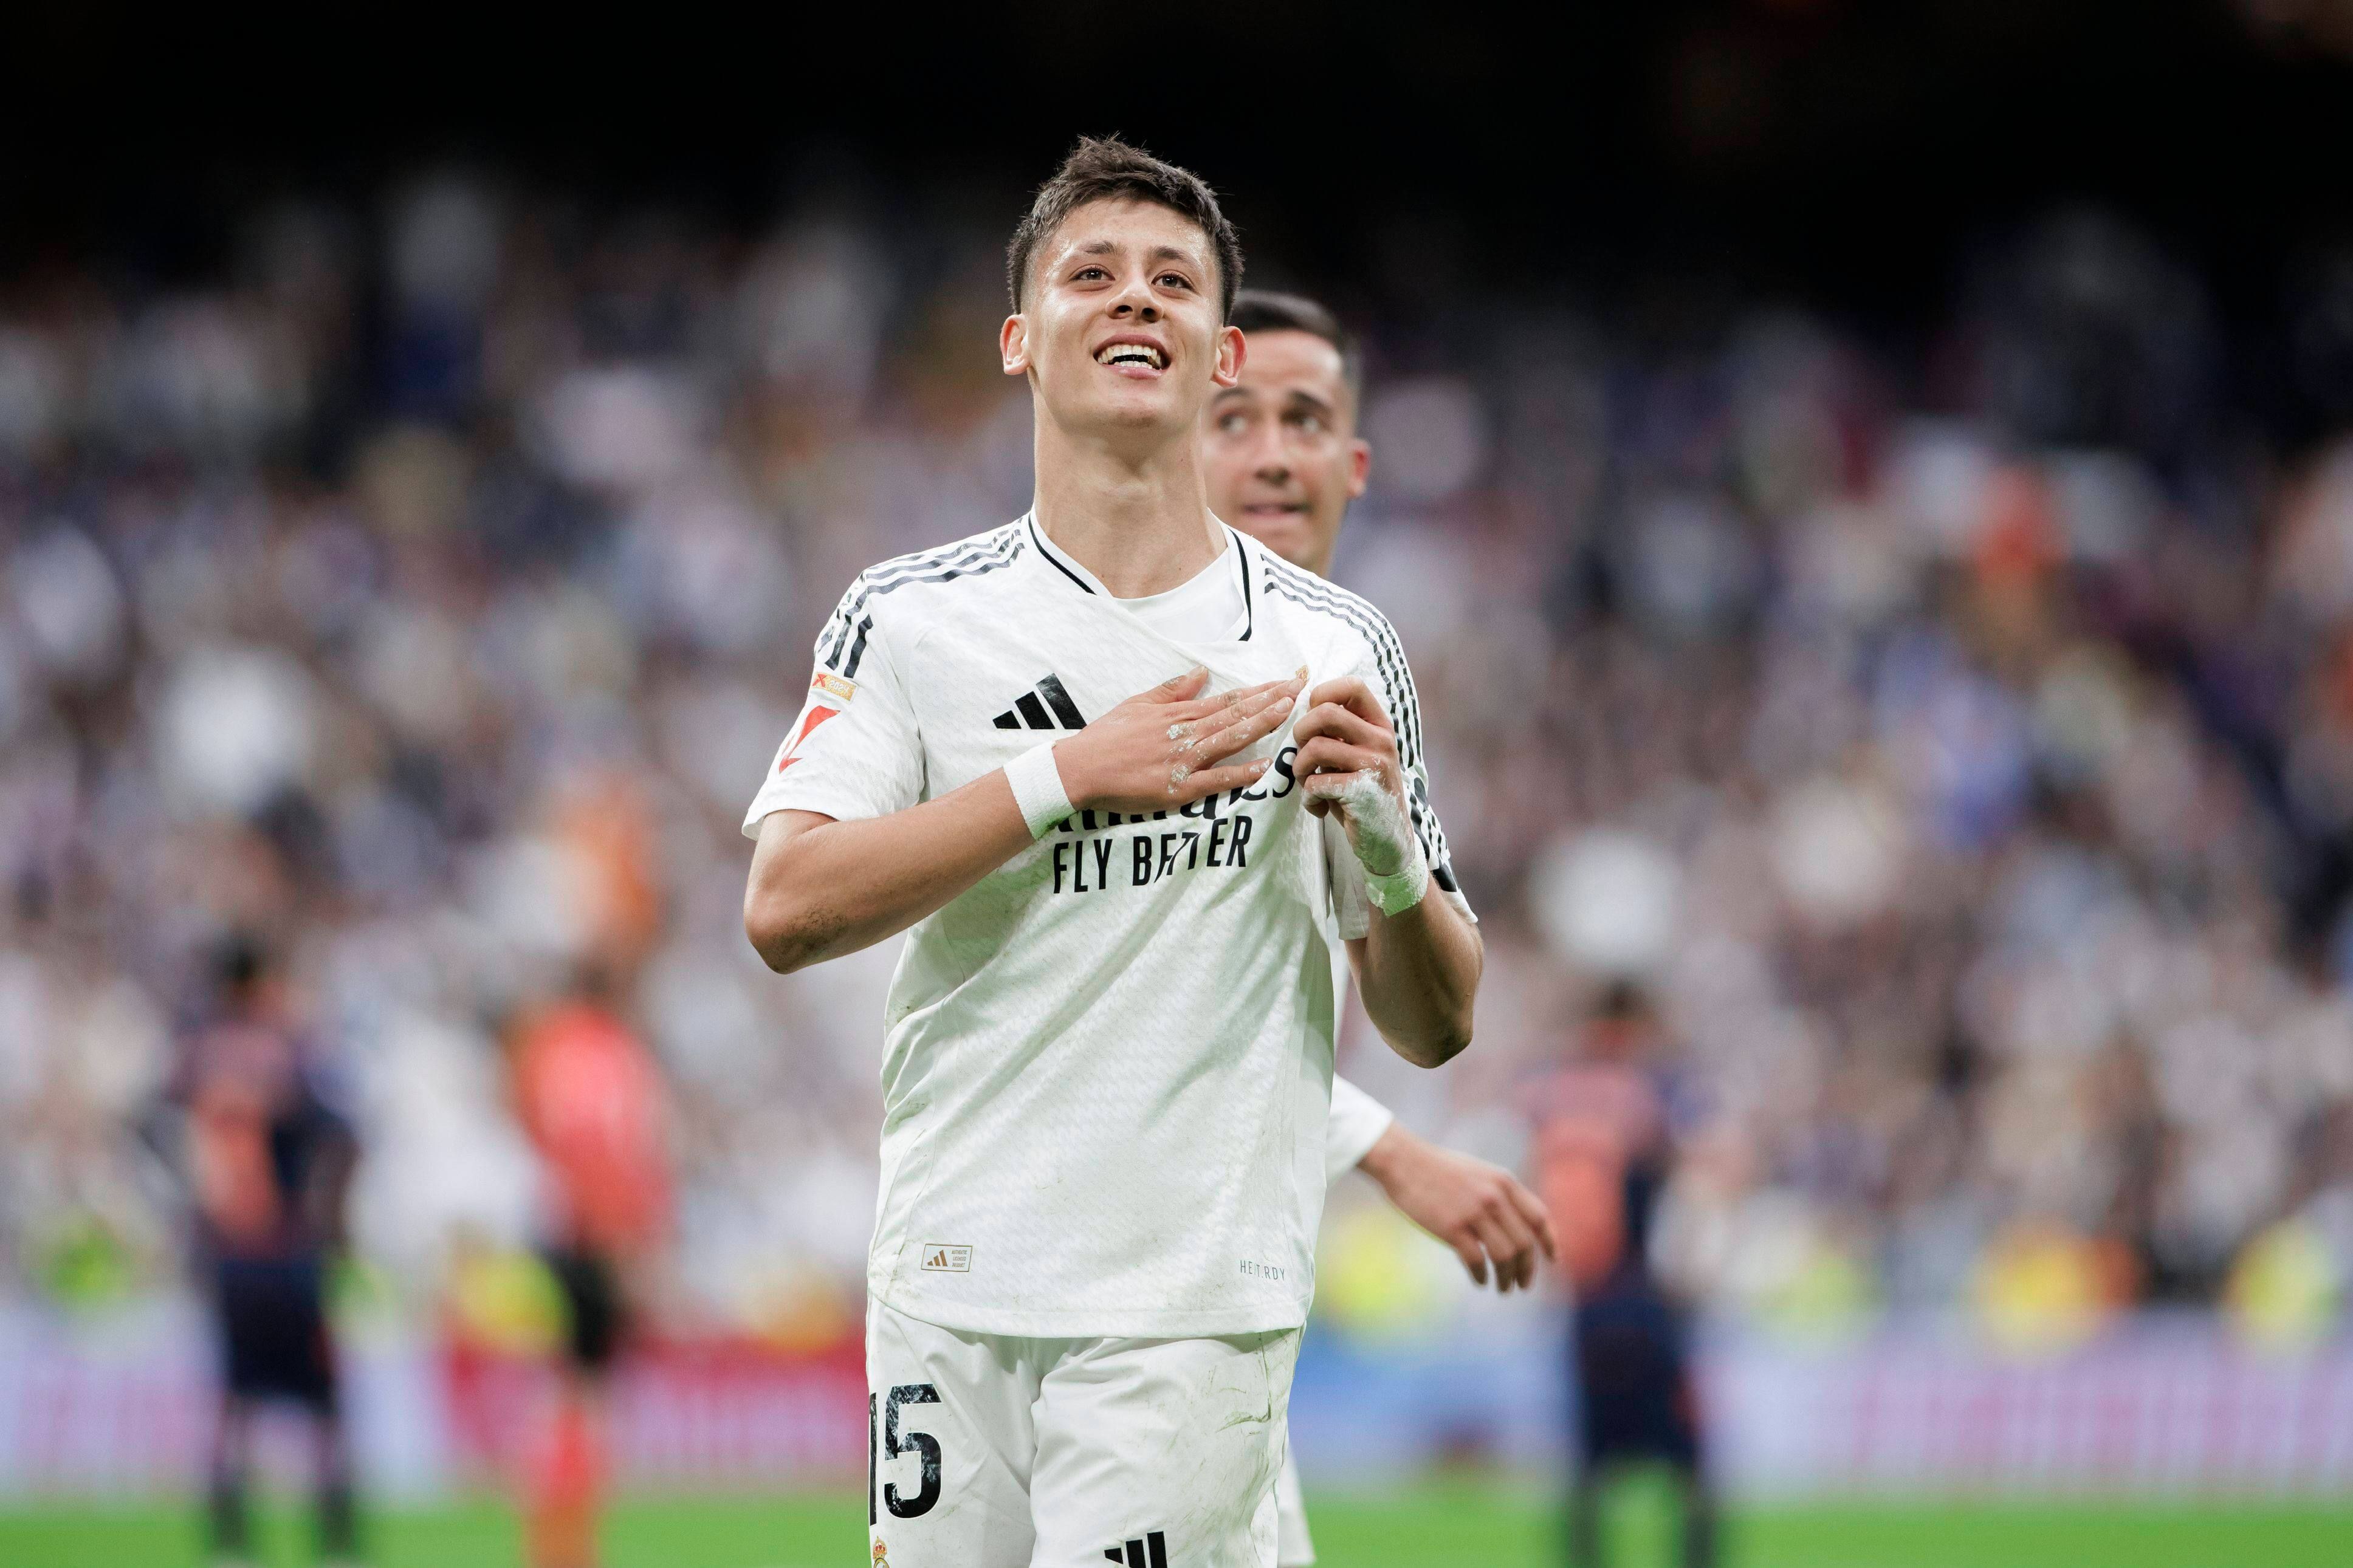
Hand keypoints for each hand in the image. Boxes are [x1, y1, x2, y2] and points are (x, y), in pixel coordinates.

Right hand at [1054, 667, 1303, 816]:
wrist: (1079, 768)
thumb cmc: (1106, 737)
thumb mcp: (1138, 704)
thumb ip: (1173, 690)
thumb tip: (1201, 672)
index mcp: (1179, 713)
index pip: (1229, 698)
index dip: (1262, 689)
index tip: (1288, 680)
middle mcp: (1186, 733)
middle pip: (1237, 713)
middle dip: (1272, 700)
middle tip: (1303, 687)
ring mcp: (1184, 760)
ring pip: (1231, 739)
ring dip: (1263, 724)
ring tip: (1291, 712)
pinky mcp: (1178, 788)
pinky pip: (1215, 781)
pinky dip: (1240, 774)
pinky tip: (1265, 767)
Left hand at [1294, 677, 1413, 874]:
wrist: (1387, 841)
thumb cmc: (1361, 794)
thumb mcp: (1356, 756)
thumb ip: (1338, 733)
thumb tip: (1297, 708)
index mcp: (1379, 725)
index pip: (1352, 686)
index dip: (1321, 695)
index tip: (1312, 720)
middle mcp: (1381, 740)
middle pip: (1325, 713)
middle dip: (1300, 734)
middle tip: (1302, 756)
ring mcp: (1374, 765)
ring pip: (1315, 748)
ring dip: (1299, 769)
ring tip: (1307, 784)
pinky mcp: (1362, 792)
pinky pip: (1315, 783)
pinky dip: (1308, 799)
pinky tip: (1319, 808)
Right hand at [1358, 1123, 1556, 1291]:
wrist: (1404, 1161)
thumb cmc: (1438, 1168)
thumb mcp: (1479, 1172)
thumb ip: (1499, 1193)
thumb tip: (1515, 1225)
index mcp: (1504, 1182)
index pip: (1539, 1217)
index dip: (1550, 1242)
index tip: (1552, 1260)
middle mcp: (1495, 1197)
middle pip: (1524, 1243)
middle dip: (1527, 1269)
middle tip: (1523, 1285)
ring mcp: (1474, 1212)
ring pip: (1504, 1256)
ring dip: (1507, 1278)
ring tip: (1503, 1289)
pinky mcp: (1452, 1227)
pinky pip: (1476, 1260)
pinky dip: (1482, 1276)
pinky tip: (1480, 1282)